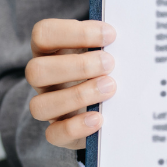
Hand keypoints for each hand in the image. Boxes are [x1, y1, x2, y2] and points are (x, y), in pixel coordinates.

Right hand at [25, 19, 115, 148]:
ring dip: (77, 95)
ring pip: (39, 106)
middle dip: (77, 66)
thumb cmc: (107, 69)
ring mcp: (48, 106)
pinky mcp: (58, 132)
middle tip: (110, 64)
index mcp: (49, 51)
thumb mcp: (106, 51)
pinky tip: (99, 118)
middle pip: (36, 70)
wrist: (112, 105)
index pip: (44, 34)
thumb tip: (131, 36)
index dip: (74, 32)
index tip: (110, 35)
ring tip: (110, 88)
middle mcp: (42, 79)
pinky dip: (76, 126)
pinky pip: (54, 134)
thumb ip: (110, 43)